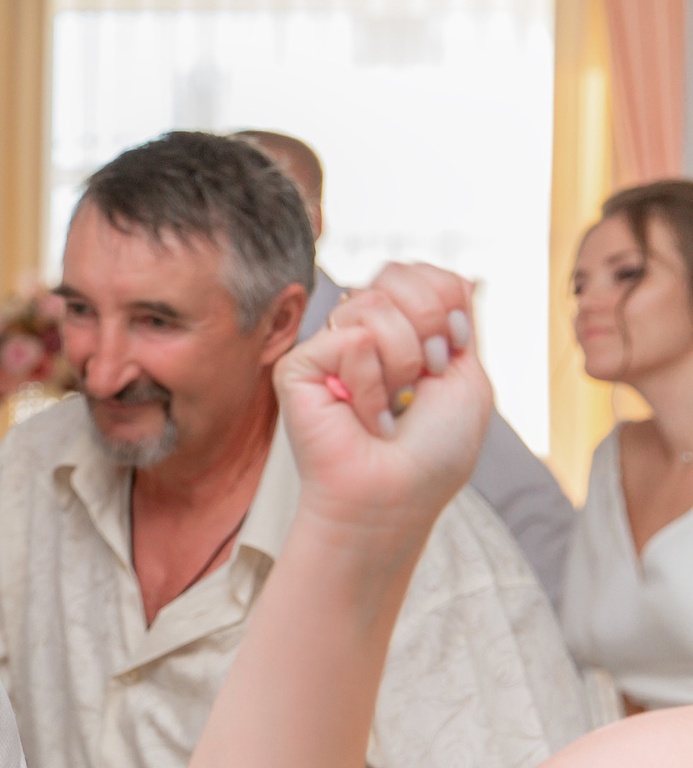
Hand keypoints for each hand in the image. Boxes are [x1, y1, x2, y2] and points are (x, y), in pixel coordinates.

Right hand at [278, 262, 490, 537]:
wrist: (395, 495)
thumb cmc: (432, 452)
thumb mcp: (469, 377)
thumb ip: (459, 319)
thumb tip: (464, 277)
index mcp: (400, 331)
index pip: (419, 272)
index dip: (445, 300)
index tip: (450, 354)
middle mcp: (361, 333)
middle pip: (396, 275)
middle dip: (429, 326)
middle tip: (424, 379)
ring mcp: (328, 348)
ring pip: (372, 304)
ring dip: (401, 363)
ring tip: (390, 406)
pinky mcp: (298, 367)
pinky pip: (348, 340)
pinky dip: (370, 383)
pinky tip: (363, 416)